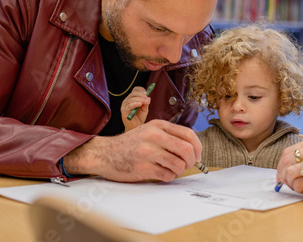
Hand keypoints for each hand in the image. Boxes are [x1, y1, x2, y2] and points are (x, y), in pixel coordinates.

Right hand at [64, 119, 201, 181]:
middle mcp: (154, 136)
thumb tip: (194, 149)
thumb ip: (169, 136)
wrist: (105, 153)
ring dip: (179, 170)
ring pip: (179, 164)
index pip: (188, 134)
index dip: (198, 147)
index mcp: (158, 125)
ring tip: (171, 169)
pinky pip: (167, 175)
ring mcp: (148, 152)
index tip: (197, 155)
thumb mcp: (149, 130)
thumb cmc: (131, 144)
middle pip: (187, 150)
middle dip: (192, 161)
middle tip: (187, 165)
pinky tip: (161, 173)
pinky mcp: (142, 167)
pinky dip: (169, 177)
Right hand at [121, 86, 150, 130]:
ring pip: (131, 99)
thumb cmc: (140, 118)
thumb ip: (146, 103)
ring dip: (140, 99)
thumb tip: (148, 97)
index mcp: (131, 99)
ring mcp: (124, 106)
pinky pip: (129, 106)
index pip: (134, 90)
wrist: (136, 128)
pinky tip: (140, 104)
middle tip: (146, 97)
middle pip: (133, 93)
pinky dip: (135, 104)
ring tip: (145, 102)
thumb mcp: (145, 109)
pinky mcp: (124, 112)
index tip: (146, 92)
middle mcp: (126, 101)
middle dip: (141, 95)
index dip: (140, 90)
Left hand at [276, 135, 302, 197]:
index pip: (290, 151)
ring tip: (297, 187)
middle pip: (287, 160)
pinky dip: (298, 189)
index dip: (282, 164)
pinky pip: (299, 184)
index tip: (282, 173)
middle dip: (282, 174)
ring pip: (290, 172)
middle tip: (285, 182)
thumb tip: (288, 165)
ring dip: (290, 183)